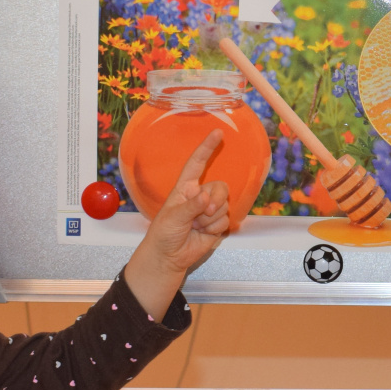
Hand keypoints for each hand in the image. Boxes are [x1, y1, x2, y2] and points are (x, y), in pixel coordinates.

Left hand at [122, 131, 231, 318]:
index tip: (218, 132)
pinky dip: (215, 228)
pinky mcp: (217, 224)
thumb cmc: (164, 233)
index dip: (207, 148)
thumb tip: (206, 198)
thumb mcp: (173, 217)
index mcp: (185, 188)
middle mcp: (199, 195)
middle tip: (203, 213)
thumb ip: (191, 206)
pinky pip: (226, 220)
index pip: (197, 163)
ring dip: (211, 219)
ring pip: (224, 205)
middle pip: (220, 187)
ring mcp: (210, 210)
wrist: (170, 257)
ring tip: (196, 227)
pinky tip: (203, 233)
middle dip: (215, 201)